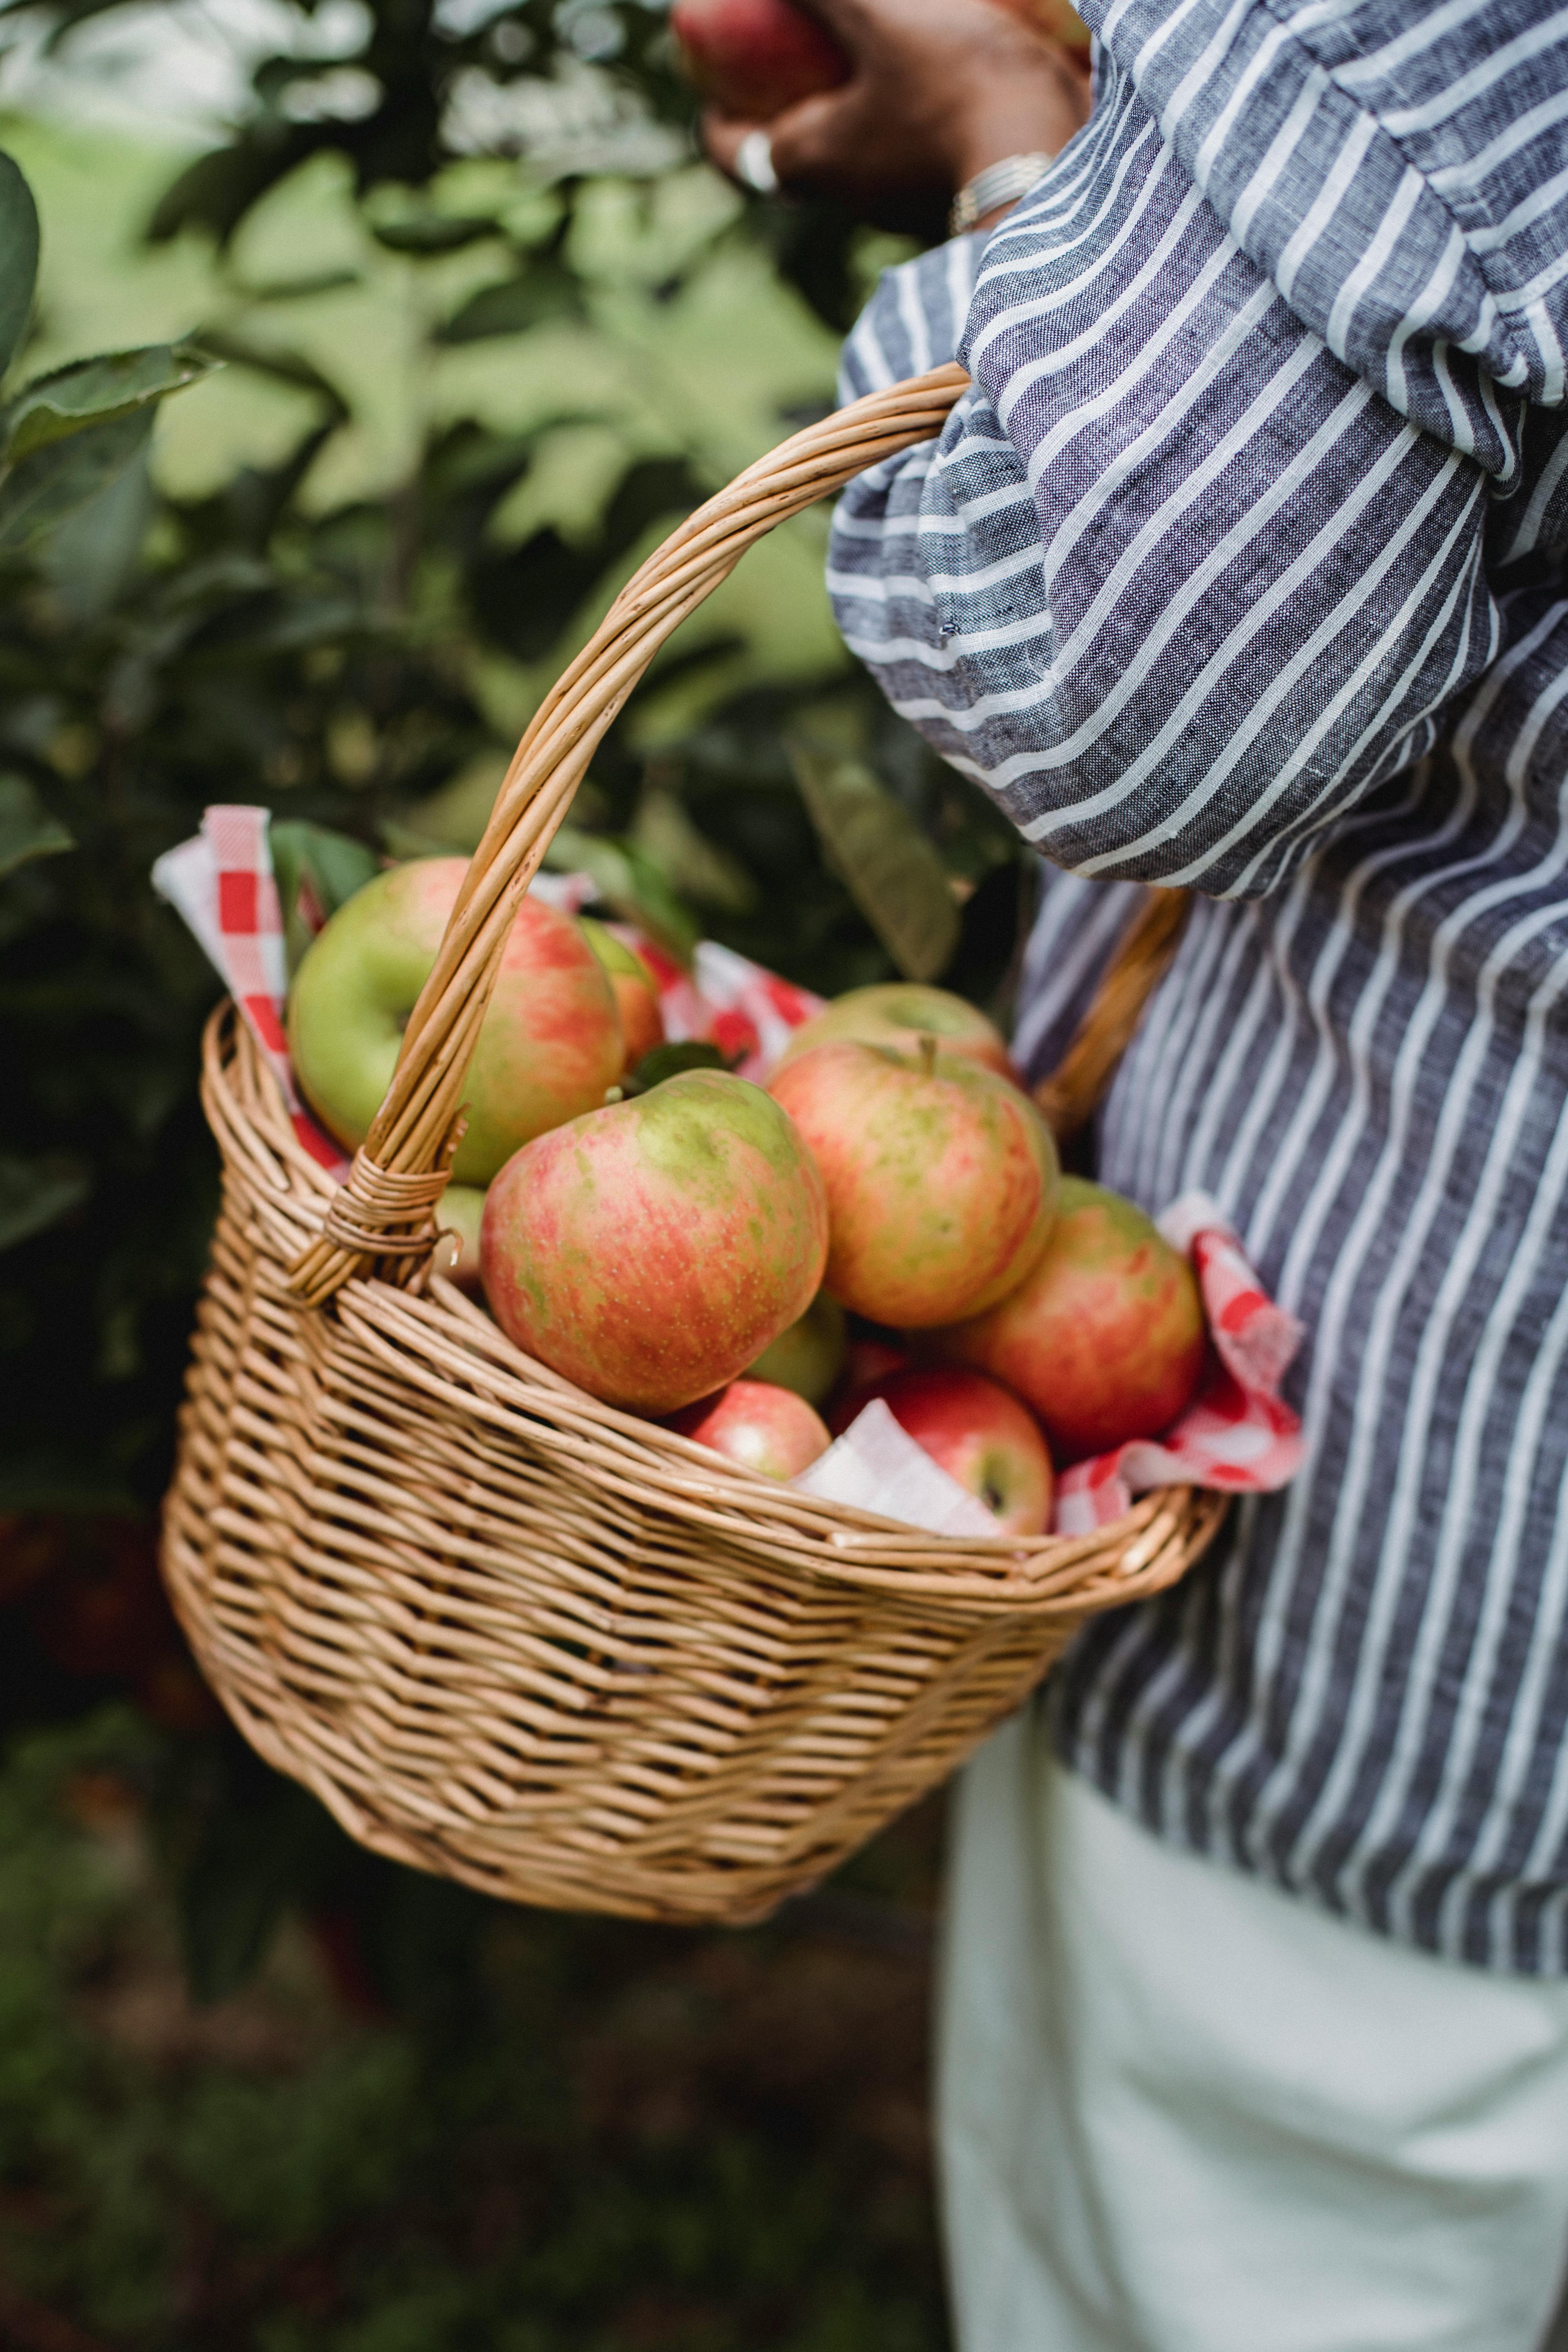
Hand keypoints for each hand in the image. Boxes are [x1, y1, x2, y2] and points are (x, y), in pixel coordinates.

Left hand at [703, 0, 1090, 237]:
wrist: (1058, 170)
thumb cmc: (958, 97)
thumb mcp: (882, 19)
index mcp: (814, 164)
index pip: (734, 154)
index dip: (715, 122)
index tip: (711, 91)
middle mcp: (852, 198)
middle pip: (796, 155)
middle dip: (787, 109)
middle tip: (787, 63)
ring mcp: (907, 203)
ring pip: (862, 152)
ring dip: (856, 108)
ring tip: (867, 51)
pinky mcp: (962, 193)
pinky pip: (920, 149)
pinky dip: (914, 112)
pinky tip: (937, 63)